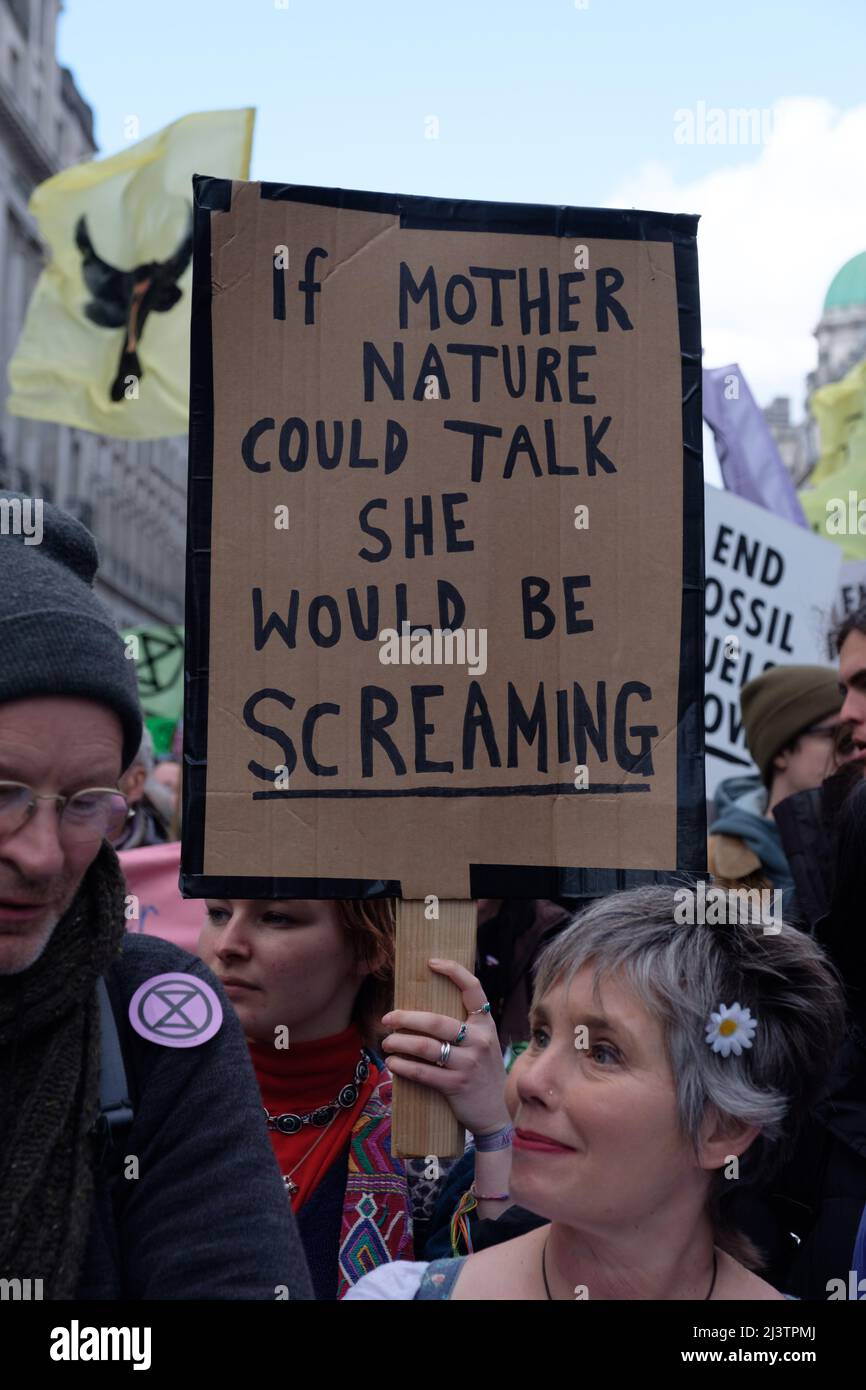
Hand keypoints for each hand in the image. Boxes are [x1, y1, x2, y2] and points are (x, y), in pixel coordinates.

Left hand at [381, 959, 509, 1136]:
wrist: (494, 1114)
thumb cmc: (481, 1073)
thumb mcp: (482, 1045)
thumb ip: (464, 1028)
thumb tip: (424, 1011)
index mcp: (484, 1025)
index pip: (473, 989)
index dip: (453, 971)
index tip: (431, 962)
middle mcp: (479, 1041)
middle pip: (436, 1021)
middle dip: (406, 1018)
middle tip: (387, 1018)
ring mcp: (468, 1064)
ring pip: (425, 1047)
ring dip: (399, 1042)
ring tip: (386, 1042)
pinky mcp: (456, 1085)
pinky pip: (423, 1072)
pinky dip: (403, 1066)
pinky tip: (392, 1063)